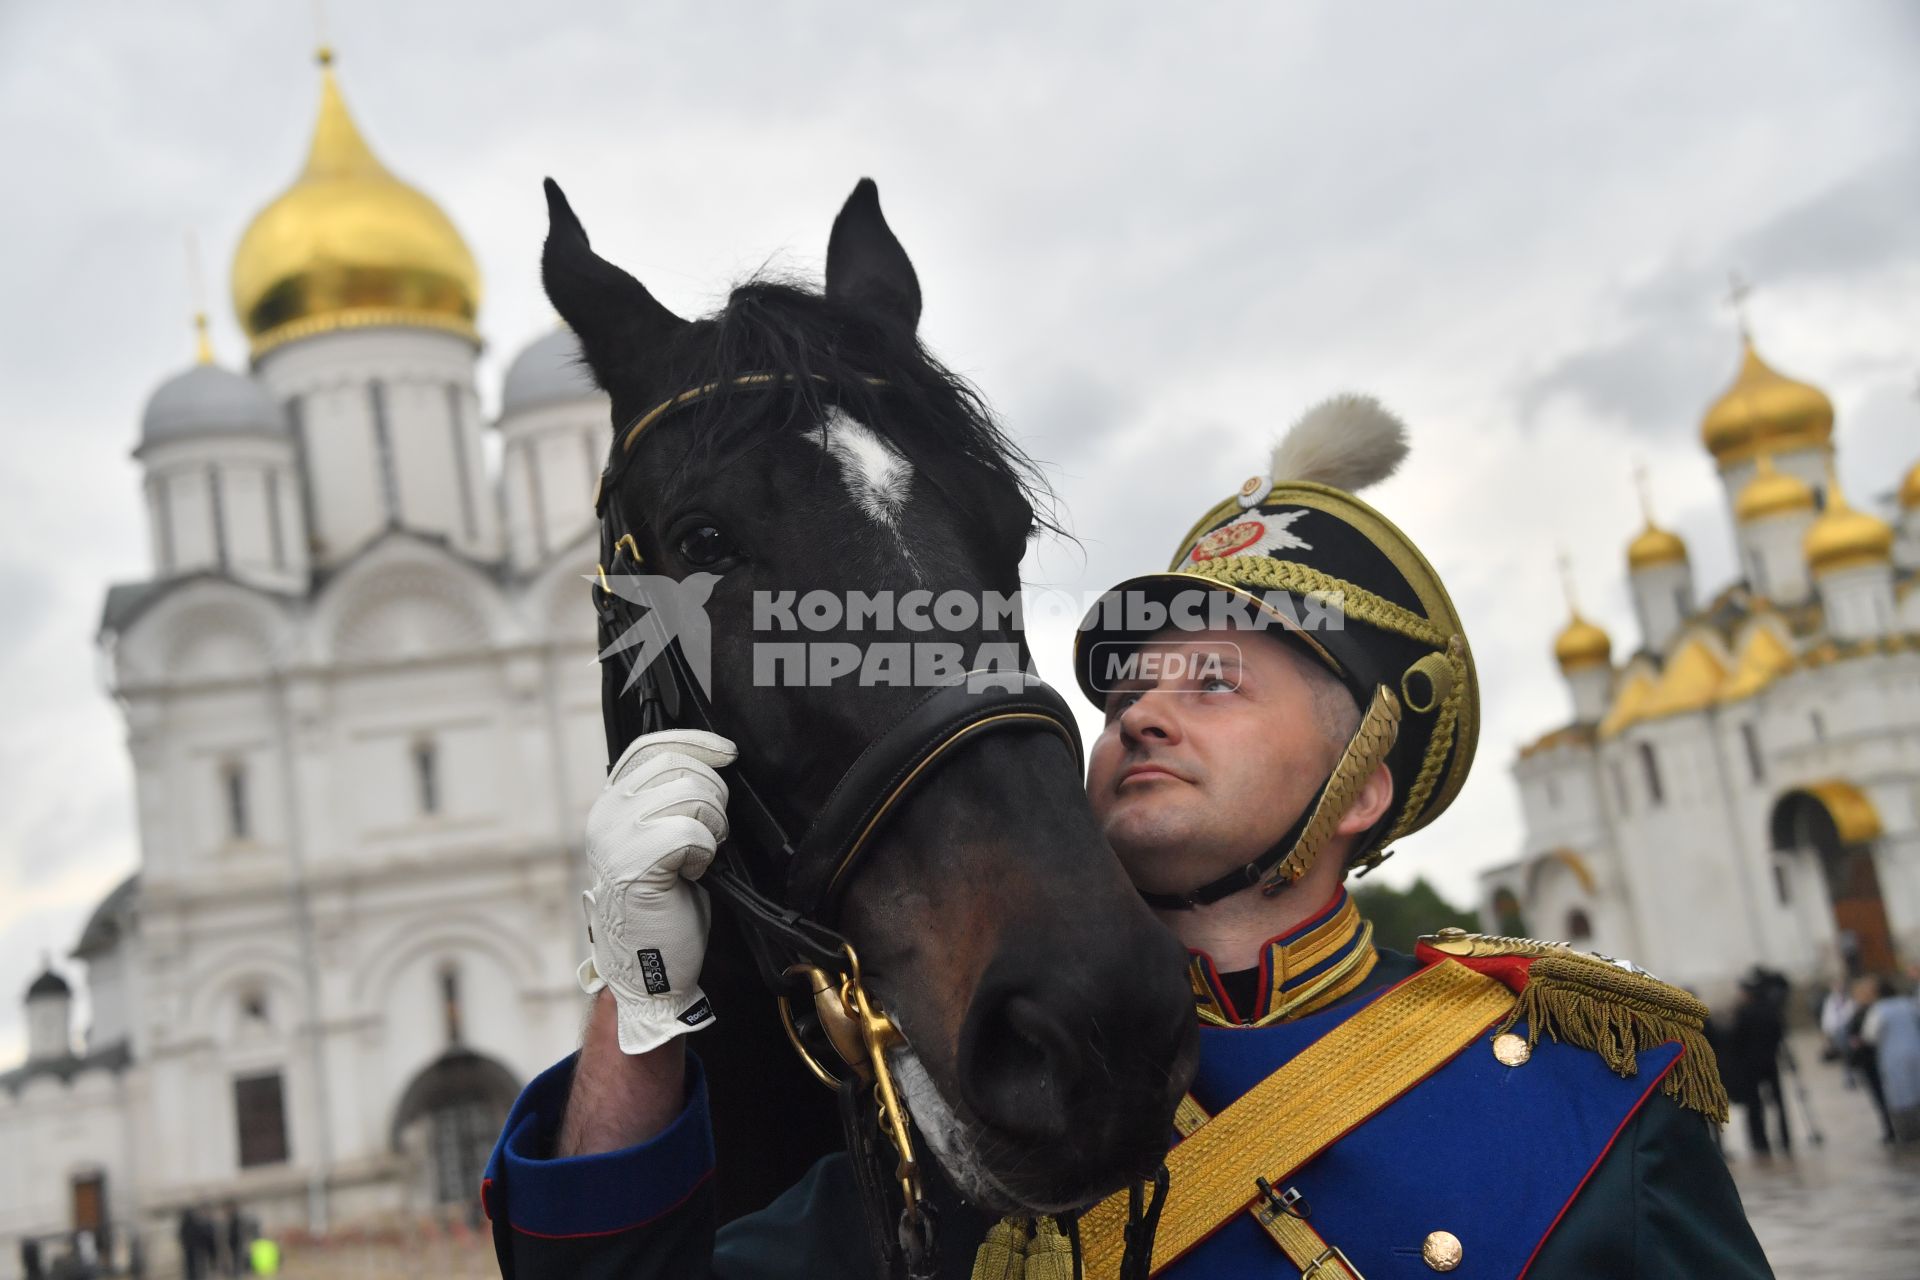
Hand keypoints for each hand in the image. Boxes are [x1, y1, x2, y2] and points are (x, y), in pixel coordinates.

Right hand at [578, 729, 736, 1053]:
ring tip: (702, 855)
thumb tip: (712, 761)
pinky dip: (705, 852)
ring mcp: (615, 839)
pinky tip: (693, 873)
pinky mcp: (634, 865)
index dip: (694, 741)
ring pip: (690, 794)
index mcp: (612, 804)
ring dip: (713, 824)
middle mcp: (607, 815)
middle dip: (714, 793)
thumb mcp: (662, 840)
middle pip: (679, 765)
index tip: (727, 752)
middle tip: (713, 832)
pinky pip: (691, 832)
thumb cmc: (664, 908)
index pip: (650, 746)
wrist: (650, 970)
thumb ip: (672, 800)